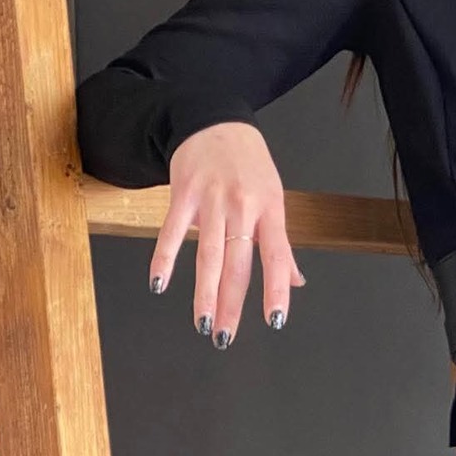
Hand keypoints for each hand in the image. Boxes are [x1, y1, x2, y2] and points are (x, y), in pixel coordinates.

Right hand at [150, 122, 305, 345]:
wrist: (214, 119)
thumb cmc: (248, 164)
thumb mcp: (273, 198)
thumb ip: (279, 244)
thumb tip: (296, 280)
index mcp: (269, 211)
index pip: (276, 257)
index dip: (276, 289)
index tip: (274, 320)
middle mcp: (242, 207)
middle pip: (237, 264)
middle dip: (232, 304)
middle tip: (225, 337)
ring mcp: (212, 200)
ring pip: (208, 254)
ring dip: (204, 292)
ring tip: (203, 322)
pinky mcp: (183, 193)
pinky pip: (171, 231)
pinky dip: (164, 259)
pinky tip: (159, 284)